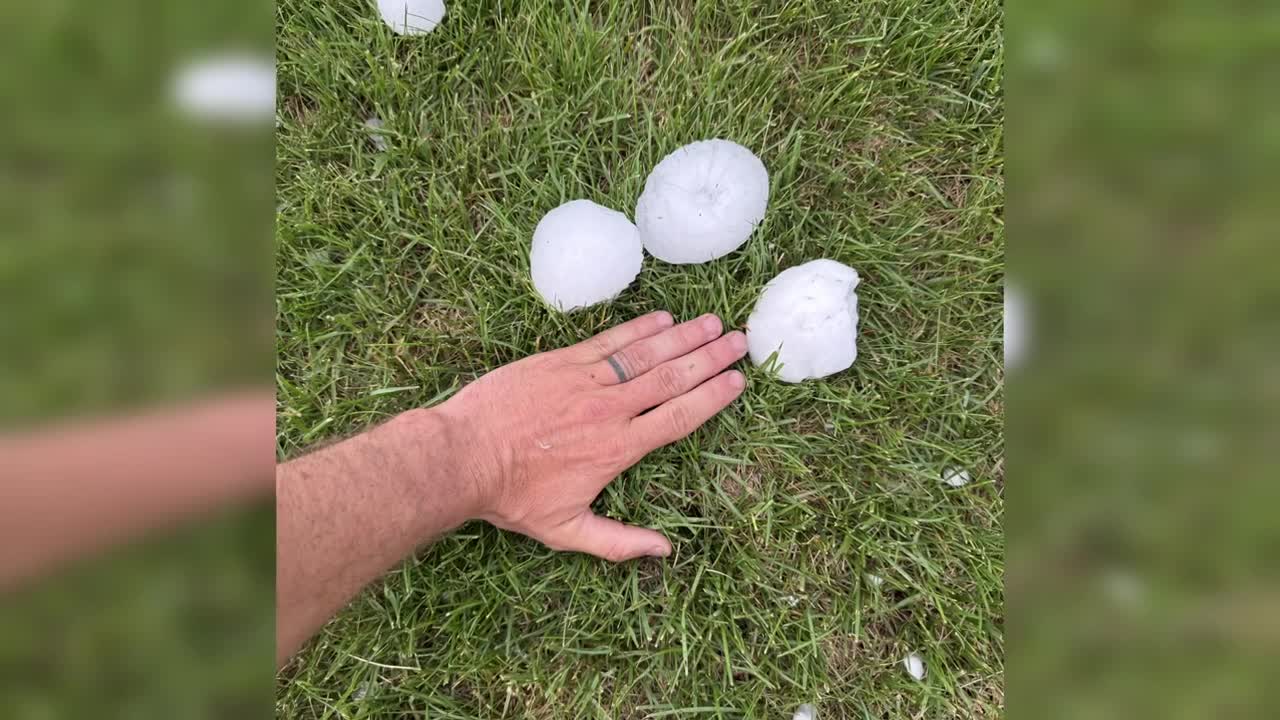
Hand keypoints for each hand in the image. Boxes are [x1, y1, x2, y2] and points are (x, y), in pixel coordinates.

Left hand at [434, 311, 746, 561]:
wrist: (461, 457)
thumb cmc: (511, 497)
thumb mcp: (565, 531)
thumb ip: (618, 542)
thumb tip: (663, 550)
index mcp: (617, 449)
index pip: (678, 418)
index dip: (712, 397)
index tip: (738, 381)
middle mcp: (609, 410)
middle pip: (671, 378)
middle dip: (710, 358)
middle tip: (740, 341)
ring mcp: (584, 381)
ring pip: (645, 354)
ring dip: (683, 337)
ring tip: (714, 322)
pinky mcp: (559, 362)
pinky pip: (608, 342)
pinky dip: (639, 328)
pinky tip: (663, 318)